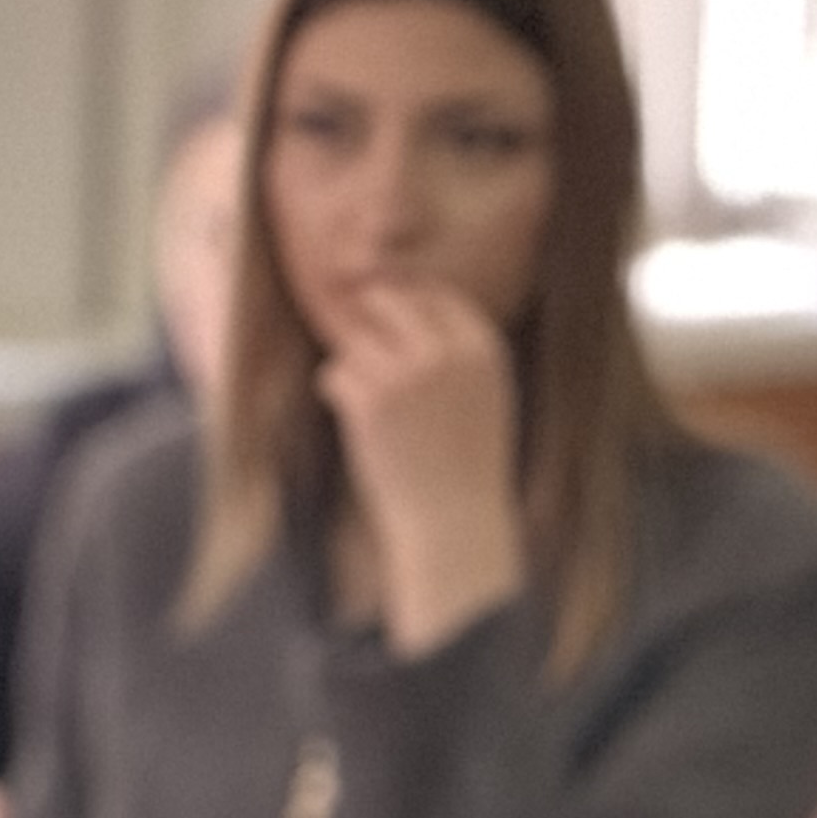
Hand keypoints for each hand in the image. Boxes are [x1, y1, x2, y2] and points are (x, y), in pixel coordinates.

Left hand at [317, 276, 530, 652]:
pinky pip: (333, 374)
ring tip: (377, 414)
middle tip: (374, 370)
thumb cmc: (467, 463)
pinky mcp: (369, 400)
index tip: (397, 342)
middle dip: (371, 329)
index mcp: (483, 349)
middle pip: (386, 301)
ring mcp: (407, 374)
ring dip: (355, 371)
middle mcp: (447, 353)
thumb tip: (401, 297)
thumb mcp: (483, 394)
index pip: (433, 294)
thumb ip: (453, 348)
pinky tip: (363, 429)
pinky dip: (338, 398)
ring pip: (354, 341)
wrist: (454, 523)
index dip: (407, 312)